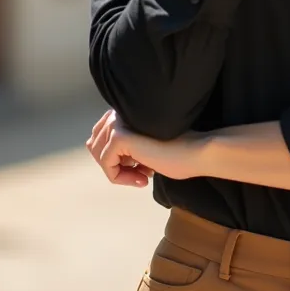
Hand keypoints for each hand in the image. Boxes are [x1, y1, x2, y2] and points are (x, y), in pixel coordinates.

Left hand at [85, 110, 203, 186]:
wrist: (194, 152)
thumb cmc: (175, 153)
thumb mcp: (142, 149)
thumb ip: (123, 147)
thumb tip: (102, 157)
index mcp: (123, 112)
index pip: (100, 138)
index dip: (116, 159)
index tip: (140, 169)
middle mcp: (118, 113)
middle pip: (95, 146)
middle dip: (115, 165)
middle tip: (140, 175)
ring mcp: (117, 123)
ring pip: (99, 156)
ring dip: (120, 173)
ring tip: (143, 176)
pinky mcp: (119, 136)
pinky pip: (106, 164)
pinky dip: (121, 177)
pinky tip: (143, 178)